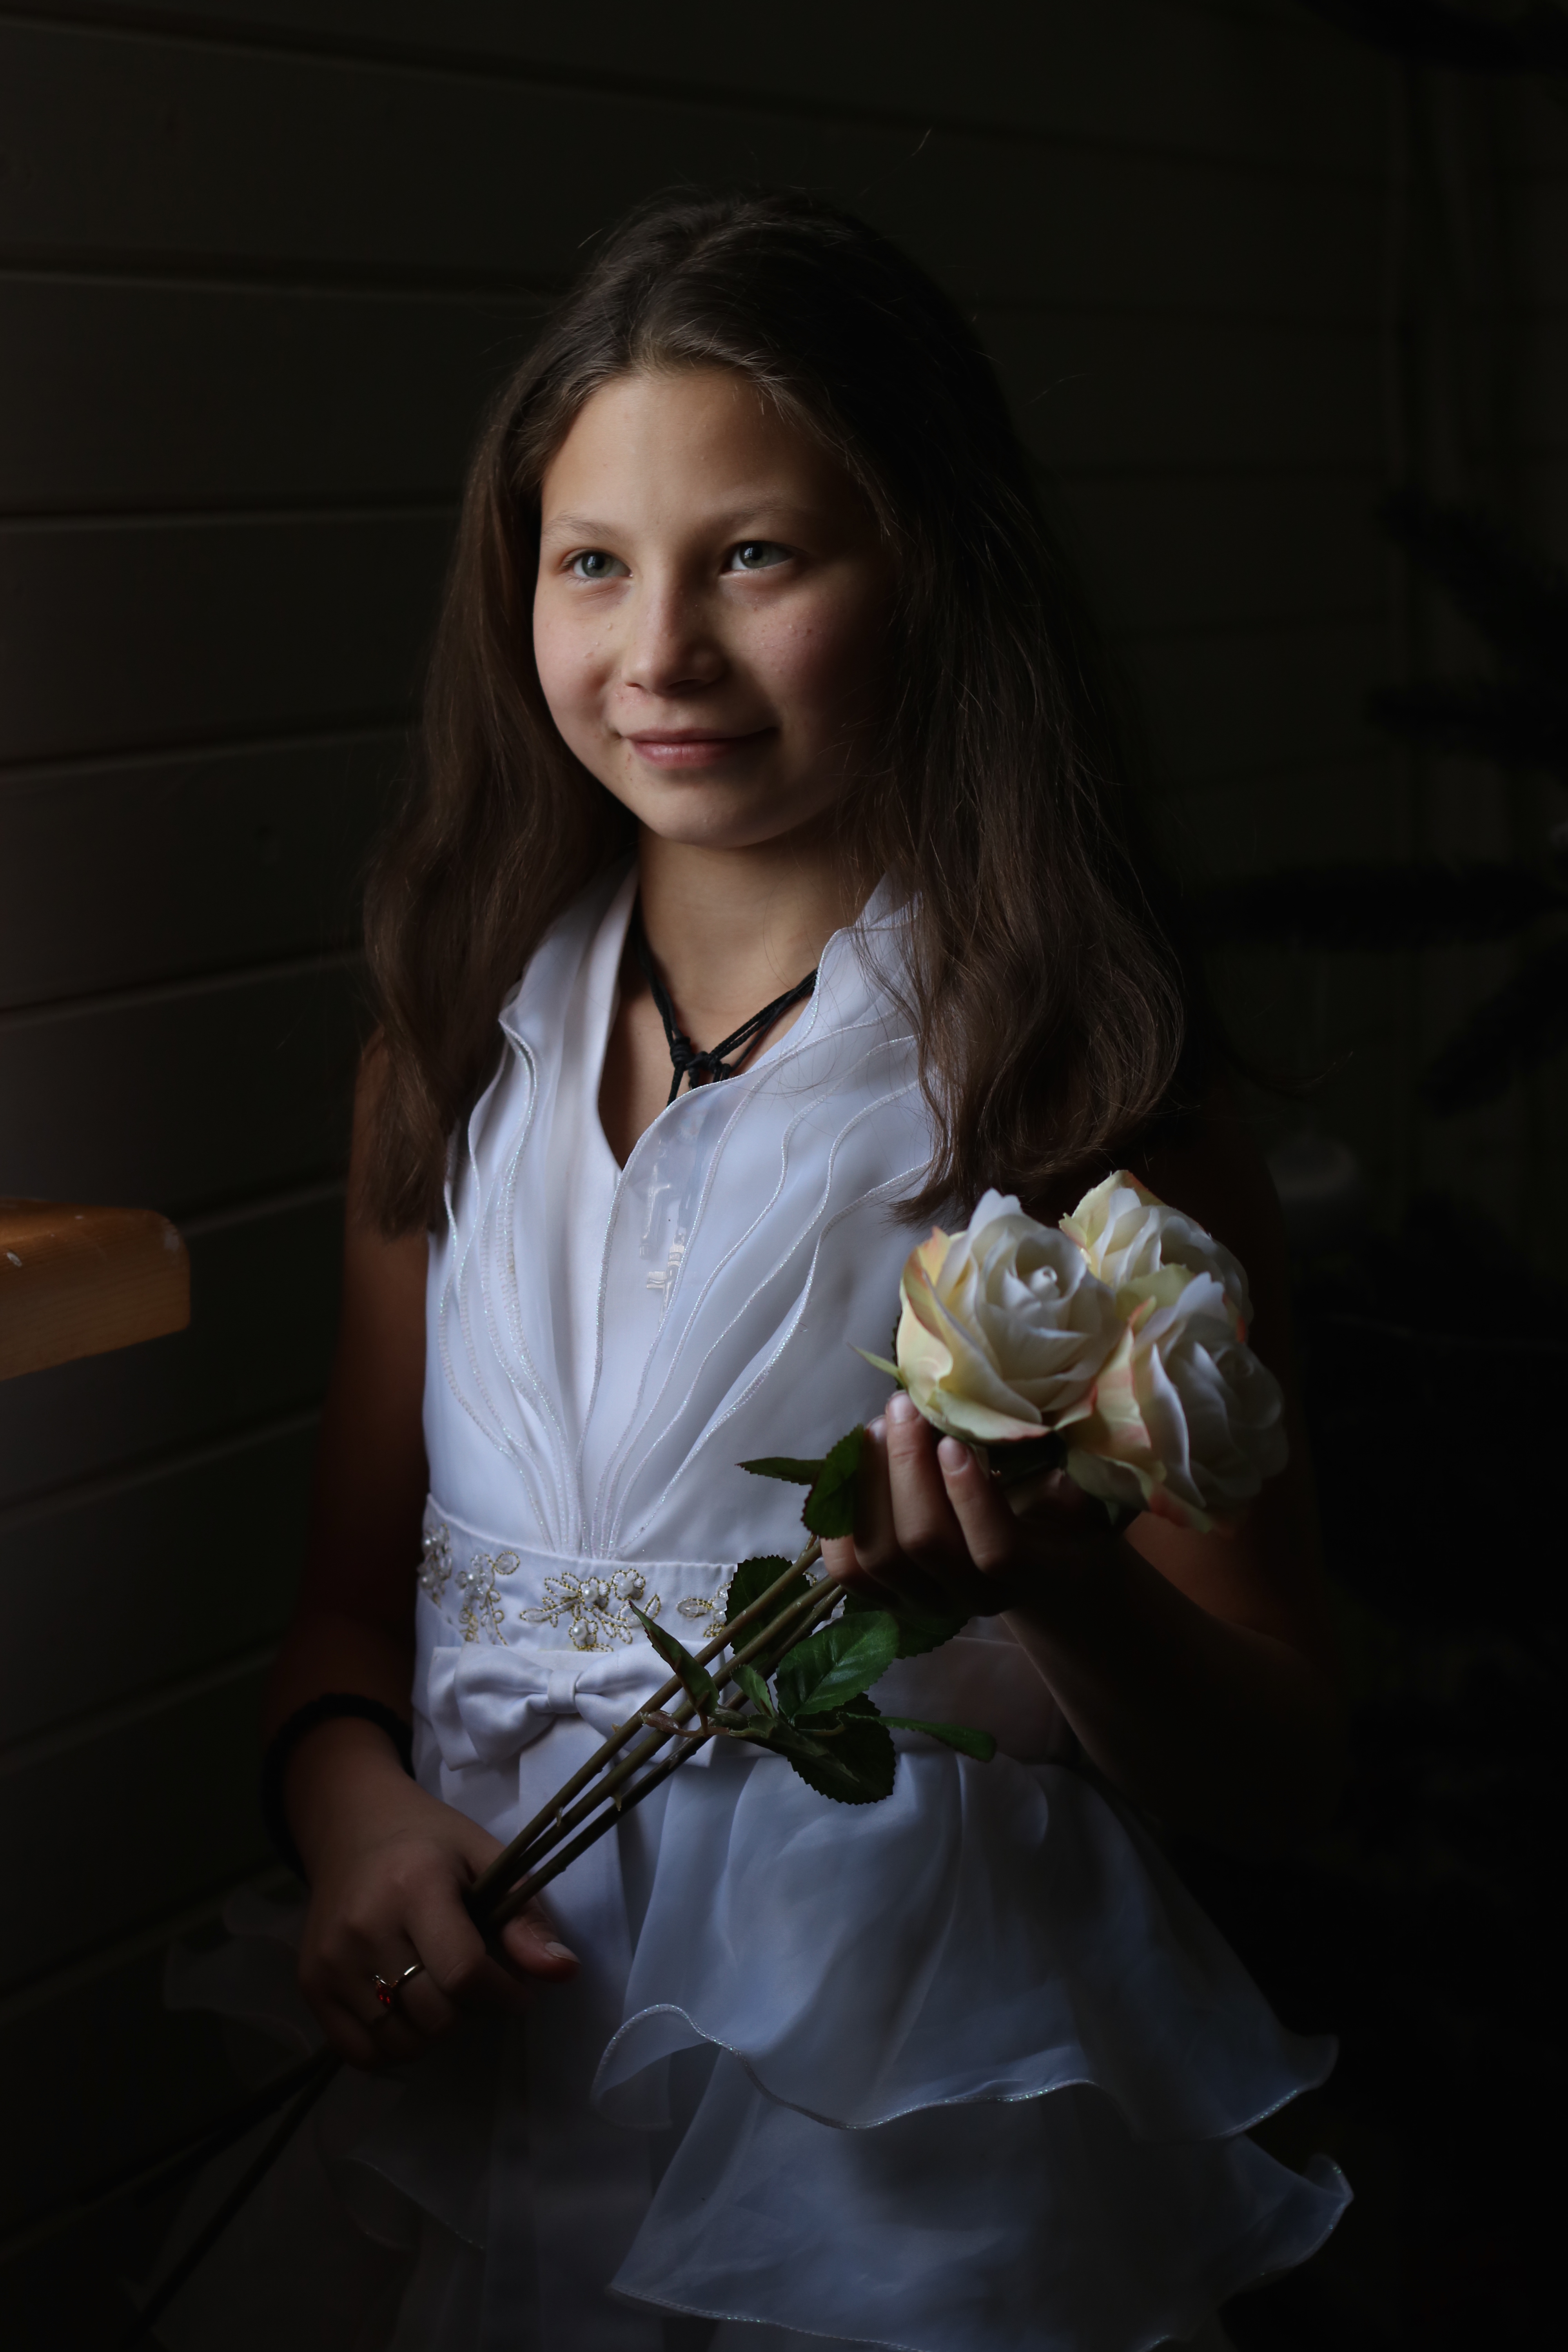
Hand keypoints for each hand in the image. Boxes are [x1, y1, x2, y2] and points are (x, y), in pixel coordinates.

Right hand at [288, 1720, 578, 2068]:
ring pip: (399, 2042)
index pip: (464, 1973)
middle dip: (471, 2011)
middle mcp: (365, 1926)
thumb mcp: (486, 1859)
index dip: (504, 1995)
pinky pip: (358, 2051)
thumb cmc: (429, 1841)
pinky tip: (408, 2014)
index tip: (519, 1993)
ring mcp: (331, 1960)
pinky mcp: (310, 1983)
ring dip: (433, 2033)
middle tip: (476, 1987)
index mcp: (415, 1886)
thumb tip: (564, 1972)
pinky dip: (392, 2048)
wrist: (353, 1826)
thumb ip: (525, 1918)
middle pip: (433, 2015)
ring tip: (442, 1996)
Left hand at [819, 1390, 1120, 1618]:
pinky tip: (853, 1463)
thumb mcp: (1077, 1490)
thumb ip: (1060, 1469)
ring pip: (880, 1554)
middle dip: (907, 1467)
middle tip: (903, 1407)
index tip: (953, 1440)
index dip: (970, 1495)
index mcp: (1033, 1572)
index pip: (997, 1551)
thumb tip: (1016, 1422)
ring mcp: (925, 1604)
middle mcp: (973, 1599)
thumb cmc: (1057, 1515)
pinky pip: (847, 1565)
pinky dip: (839, 1513)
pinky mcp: (885, 1598)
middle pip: (925, 1544)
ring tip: (879, 1427)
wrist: (1035, 1568)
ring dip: (871, 1481)